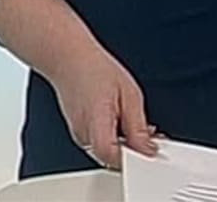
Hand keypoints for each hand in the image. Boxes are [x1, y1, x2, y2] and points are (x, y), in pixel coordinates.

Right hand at [44, 43, 159, 170]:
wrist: (68, 57)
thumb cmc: (94, 69)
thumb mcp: (128, 93)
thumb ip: (137, 126)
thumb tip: (147, 148)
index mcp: (96, 122)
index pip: (114, 156)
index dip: (134, 157)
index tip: (148, 148)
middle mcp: (83, 133)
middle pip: (112, 158)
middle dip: (132, 150)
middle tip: (146, 134)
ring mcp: (78, 133)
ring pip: (106, 152)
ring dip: (122, 144)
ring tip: (129, 119)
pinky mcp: (78, 131)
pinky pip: (99, 143)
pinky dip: (112, 137)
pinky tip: (118, 120)